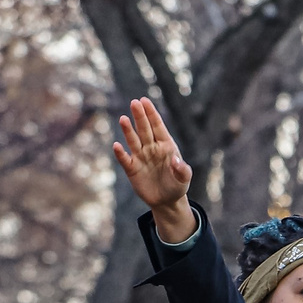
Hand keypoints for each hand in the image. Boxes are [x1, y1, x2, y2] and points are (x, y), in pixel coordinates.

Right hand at [111, 98, 195, 241]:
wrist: (166, 201)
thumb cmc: (177, 185)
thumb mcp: (184, 179)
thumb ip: (183, 169)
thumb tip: (176, 160)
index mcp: (166, 146)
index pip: (158, 127)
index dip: (151, 114)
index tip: (145, 101)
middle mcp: (151, 148)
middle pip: (144, 129)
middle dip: (140, 116)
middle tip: (134, 103)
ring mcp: (141, 157)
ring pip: (133, 141)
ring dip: (128, 131)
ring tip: (124, 119)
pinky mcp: (132, 169)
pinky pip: (125, 159)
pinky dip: (121, 153)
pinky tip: (117, 146)